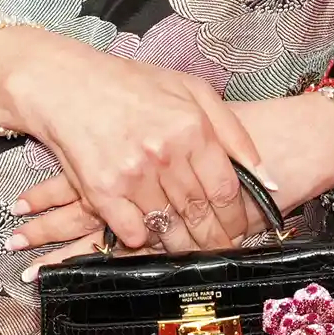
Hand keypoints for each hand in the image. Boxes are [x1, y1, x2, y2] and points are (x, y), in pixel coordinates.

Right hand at [6, 81, 333, 276]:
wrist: (66, 85)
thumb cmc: (131, 85)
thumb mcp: (192, 91)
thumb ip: (234, 132)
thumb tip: (267, 176)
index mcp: (191, 128)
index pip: (226, 190)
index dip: (238, 217)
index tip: (243, 230)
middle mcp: (163, 154)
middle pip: (201, 214)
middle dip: (217, 240)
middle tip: (223, 250)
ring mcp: (131, 175)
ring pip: (169, 228)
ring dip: (184, 245)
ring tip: (193, 249)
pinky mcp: (101, 191)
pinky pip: (133, 233)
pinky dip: (145, 240)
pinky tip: (153, 237)